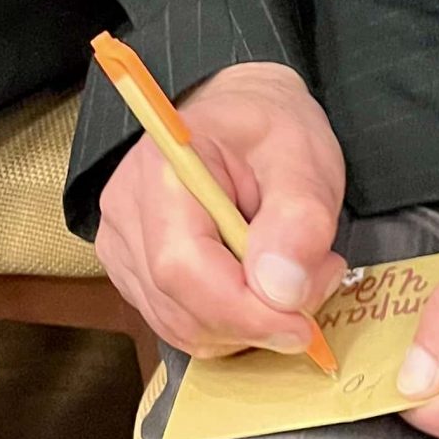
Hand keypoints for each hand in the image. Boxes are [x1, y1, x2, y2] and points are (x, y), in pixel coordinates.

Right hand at [95, 62, 349, 359]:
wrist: (241, 113)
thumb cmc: (269, 128)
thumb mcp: (305, 156)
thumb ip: (300, 219)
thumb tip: (282, 290)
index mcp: (164, 166)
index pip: (183, 266)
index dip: (243, 311)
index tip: (301, 324)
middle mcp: (128, 207)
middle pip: (180, 306)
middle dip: (255, 319)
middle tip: (316, 280)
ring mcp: (122, 242)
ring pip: (180, 326)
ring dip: (244, 325)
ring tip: (290, 274)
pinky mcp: (131, 270)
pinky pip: (177, 324)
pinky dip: (226, 324)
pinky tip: (255, 285)